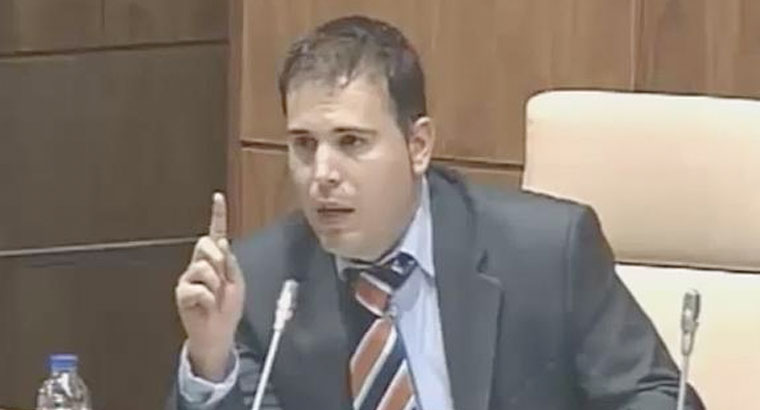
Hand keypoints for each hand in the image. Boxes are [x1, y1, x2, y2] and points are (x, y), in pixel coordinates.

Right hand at [175, 192, 245, 380]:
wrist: (219, 333)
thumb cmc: (228, 309)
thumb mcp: (237, 283)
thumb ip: (231, 263)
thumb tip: (221, 241)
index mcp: (216, 260)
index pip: (216, 233)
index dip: (217, 215)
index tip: (218, 196)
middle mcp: (200, 265)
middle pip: (206, 244)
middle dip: (218, 260)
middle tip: (222, 282)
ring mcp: (189, 278)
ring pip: (203, 267)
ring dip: (215, 284)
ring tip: (215, 298)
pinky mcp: (182, 292)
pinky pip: (198, 288)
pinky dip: (208, 299)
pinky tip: (207, 307)